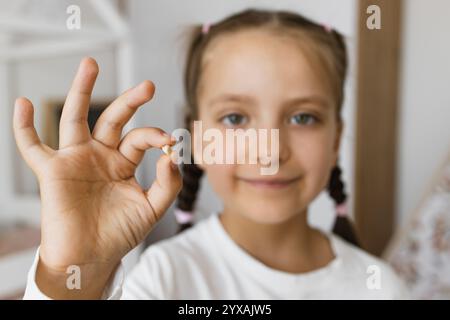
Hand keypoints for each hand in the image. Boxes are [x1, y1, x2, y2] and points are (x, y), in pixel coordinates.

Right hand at [13, 57, 181, 297]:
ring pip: (74, 118)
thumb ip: (167, 183)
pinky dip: (23, 126)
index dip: (154, 135)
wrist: (91, 257)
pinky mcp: (52, 171)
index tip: (169, 140)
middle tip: (148, 86)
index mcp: (122, 162)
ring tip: (90, 64)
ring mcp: (75, 159)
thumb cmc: (120, 233)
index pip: (140, 138)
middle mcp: (99, 155)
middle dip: (130, 101)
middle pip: (112, 118)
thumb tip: (171, 155)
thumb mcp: (152, 208)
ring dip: (81, 90)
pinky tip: (23, 103)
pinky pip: (32, 146)